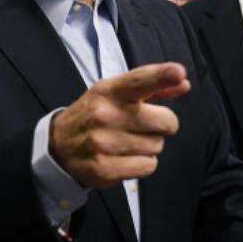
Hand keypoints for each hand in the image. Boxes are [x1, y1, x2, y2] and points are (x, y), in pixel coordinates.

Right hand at [49, 63, 190, 187]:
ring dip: (149, 146)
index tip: (178, 72)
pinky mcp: (105, 169)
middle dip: (161, 126)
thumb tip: (184, 83)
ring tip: (127, 142)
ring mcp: (104, 143)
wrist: (58, 146)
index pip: (140, 80)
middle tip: (143, 126)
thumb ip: (152, 87)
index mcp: (110, 91)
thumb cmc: (95, 115)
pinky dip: (142, 164)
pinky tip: (125, 158)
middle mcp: (106, 115)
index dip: (162, 76)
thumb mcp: (116, 94)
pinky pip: (148, 166)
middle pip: (165, 122)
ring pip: (158, 146)